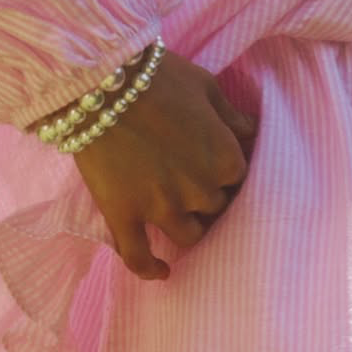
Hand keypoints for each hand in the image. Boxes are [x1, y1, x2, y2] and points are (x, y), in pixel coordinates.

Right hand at [71, 50, 257, 279]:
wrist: (100, 83)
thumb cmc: (158, 77)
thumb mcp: (206, 87)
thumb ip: (232, 117)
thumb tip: (251, 133)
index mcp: (224, 159)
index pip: (238, 177)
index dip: (224, 169)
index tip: (210, 160)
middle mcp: (199, 191)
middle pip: (215, 206)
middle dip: (205, 194)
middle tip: (189, 178)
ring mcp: (161, 209)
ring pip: (189, 235)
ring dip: (187, 224)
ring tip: (177, 213)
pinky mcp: (124, 217)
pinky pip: (139, 256)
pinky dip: (150, 269)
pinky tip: (162, 273)